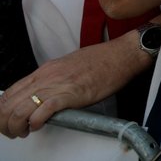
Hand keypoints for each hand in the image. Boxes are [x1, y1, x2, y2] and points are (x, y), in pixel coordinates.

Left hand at [0, 35, 147, 137]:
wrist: (121, 55)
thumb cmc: (101, 60)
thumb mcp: (68, 66)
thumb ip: (54, 79)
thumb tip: (45, 94)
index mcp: (45, 71)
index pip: (9, 93)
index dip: (3, 111)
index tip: (7, 120)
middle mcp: (46, 77)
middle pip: (9, 104)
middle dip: (5, 123)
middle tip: (13, 131)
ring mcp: (57, 85)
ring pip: (20, 110)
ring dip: (16, 127)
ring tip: (23, 132)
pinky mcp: (70, 94)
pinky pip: (42, 111)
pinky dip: (35, 123)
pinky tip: (38, 126)